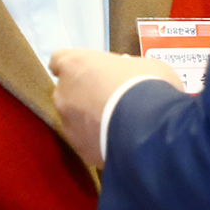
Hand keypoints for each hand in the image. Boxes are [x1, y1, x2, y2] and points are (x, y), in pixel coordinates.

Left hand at [48, 51, 180, 168]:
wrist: (149, 128)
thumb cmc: (145, 84)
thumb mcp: (143, 65)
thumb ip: (125, 70)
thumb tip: (128, 78)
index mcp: (75, 64)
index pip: (59, 60)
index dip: (74, 67)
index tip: (88, 72)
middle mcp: (63, 93)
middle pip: (67, 92)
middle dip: (84, 95)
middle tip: (110, 99)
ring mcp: (68, 124)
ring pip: (75, 120)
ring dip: (90, 120)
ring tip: (117, 125)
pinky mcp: (79, 149)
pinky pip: (87, 142)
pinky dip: (98, 141)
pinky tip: (120, 142)